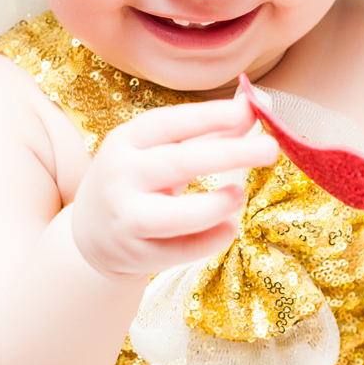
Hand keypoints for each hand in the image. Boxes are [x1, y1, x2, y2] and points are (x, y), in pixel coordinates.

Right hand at [70, 91, 278, 278]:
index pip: (169, 123)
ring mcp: (127, 218)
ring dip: (216, 205)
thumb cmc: (137, 182)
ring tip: (240, 195)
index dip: (209, 116)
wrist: (92, 235)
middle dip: (229, 154)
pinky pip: (184, 250)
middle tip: (270, 148)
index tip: (248, 110)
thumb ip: (205, 135)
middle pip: (179, 163)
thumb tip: (253, 111)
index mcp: (125, 141)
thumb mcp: (158, 151)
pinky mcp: (139, 254)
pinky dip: (213, 238)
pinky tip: (229, 226)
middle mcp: (121, 177)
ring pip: (176, 215)